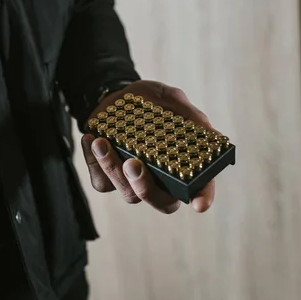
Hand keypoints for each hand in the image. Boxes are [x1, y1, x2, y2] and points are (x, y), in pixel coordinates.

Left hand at [81, 80, 214, 213]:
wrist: (115, 95)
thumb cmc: (150, 101)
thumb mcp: (171, 99)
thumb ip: (189, 115)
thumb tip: (209, 133)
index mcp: (182, 164)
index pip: (198, 187)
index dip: (202, 197)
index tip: (199, 203)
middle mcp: (160, 178)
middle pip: (160, 201)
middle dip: (146, 187)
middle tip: (133, 164)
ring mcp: (132, 181)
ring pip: (128, 194)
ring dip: (113, 170)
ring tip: (102, 144)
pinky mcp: (108, 177)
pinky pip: (101, 182)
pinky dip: (94, 162)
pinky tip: (91, 139)